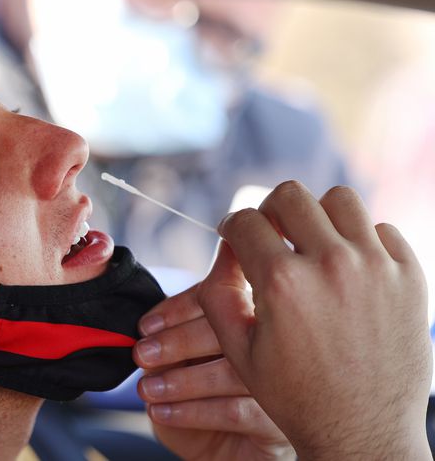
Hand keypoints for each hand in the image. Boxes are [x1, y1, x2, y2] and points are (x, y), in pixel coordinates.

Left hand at [134, 281, 293, 459]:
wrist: (216, 452)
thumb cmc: (197, 399)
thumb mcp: (176, 364)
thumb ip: (169, 341)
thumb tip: (148, 333)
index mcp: (249, 317)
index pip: (221, 296)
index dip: (179, 308)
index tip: (145, 326)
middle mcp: (275, 345)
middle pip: (231, 330)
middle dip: (178, 341)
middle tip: (143, 354)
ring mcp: (283, 383)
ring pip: (233, 371)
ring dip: (182, 380)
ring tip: (148, 389)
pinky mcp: (280, 422)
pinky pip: (236, 411)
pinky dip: (193, 411)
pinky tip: (163, 412)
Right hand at [198, 181, 431, 459]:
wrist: (363, 433)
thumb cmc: (295, 395)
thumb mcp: (238, 349)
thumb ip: (218, 292)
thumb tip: (224, 247)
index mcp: (282, 283)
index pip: (246, 221)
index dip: (230, 227)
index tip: (234, 237)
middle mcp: (331, 265)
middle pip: (291, 195)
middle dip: (270, 211)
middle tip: (270, 234)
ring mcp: (376, 267)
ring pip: (340, 200)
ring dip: (318, 216)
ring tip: (312, 243)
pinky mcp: (410, 277)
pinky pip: (382, 229)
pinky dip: (361, 240)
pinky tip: (348, 268)